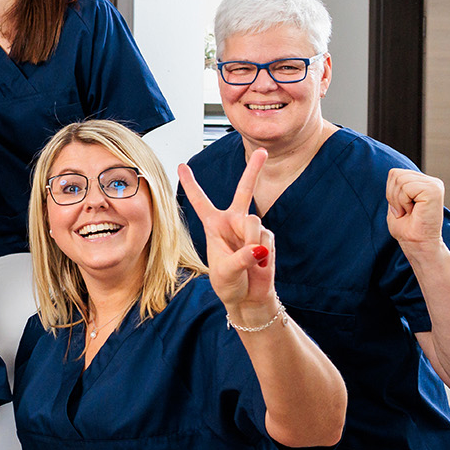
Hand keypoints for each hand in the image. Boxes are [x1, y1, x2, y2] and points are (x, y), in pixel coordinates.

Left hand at [178, 150, 276, 317]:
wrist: (248, 298)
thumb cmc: (229, 284)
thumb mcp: (225, 272)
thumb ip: (240, 258)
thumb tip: (259, 248)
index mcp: (214, 225)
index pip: (200, 201)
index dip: (191, 183)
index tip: (180, 165)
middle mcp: (233, 222)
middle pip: (244, 190)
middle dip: (253, 170)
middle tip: (263, 151)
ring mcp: (252, 229)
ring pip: (254, 223)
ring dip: (251, 242)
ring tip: (248, 261)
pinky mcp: (268, 238)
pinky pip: (266, 239)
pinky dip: (262, 254)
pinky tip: (259, 264)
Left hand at [386, 168, 446, 252]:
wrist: (416, 243)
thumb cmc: (407, 228)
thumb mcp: (396, 202)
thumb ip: (396, 186)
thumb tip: (393, 172)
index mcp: (423, 183)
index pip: (394, 173)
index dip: (391, 192)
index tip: (401, 208)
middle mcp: (431, 181)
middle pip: (395, 174)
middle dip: (393, 196)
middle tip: (405, 212)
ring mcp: (434, 185)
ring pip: (400, 180)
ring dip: (399, 201)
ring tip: (410, 212)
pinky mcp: (434, 190)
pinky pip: (407, 187)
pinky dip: (404, 202)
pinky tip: (414, 212)